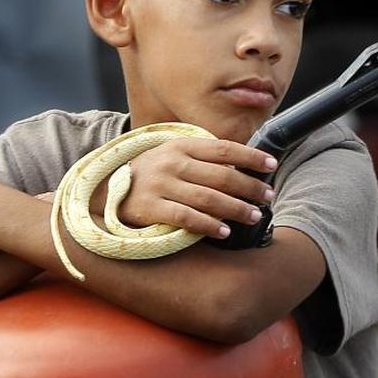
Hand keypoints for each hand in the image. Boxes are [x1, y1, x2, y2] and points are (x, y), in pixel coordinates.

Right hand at [115, 138, 276, 238]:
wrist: (105, 189)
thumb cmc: (152, 174)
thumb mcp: (173, 156)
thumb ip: (203, 158)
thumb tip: (243, 167)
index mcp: (181, 145)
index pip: (224, 149)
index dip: (251, 156)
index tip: (272, 165)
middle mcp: (172, 162)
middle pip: (222, 175)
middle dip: (250, 186)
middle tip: (268, 196)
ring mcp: (160, 185)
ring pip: (209, 198)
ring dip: (236, 208)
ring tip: (254, 216)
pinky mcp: (150, 208)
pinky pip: (186, 218)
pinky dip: (208, 225)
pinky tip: (224, 231)